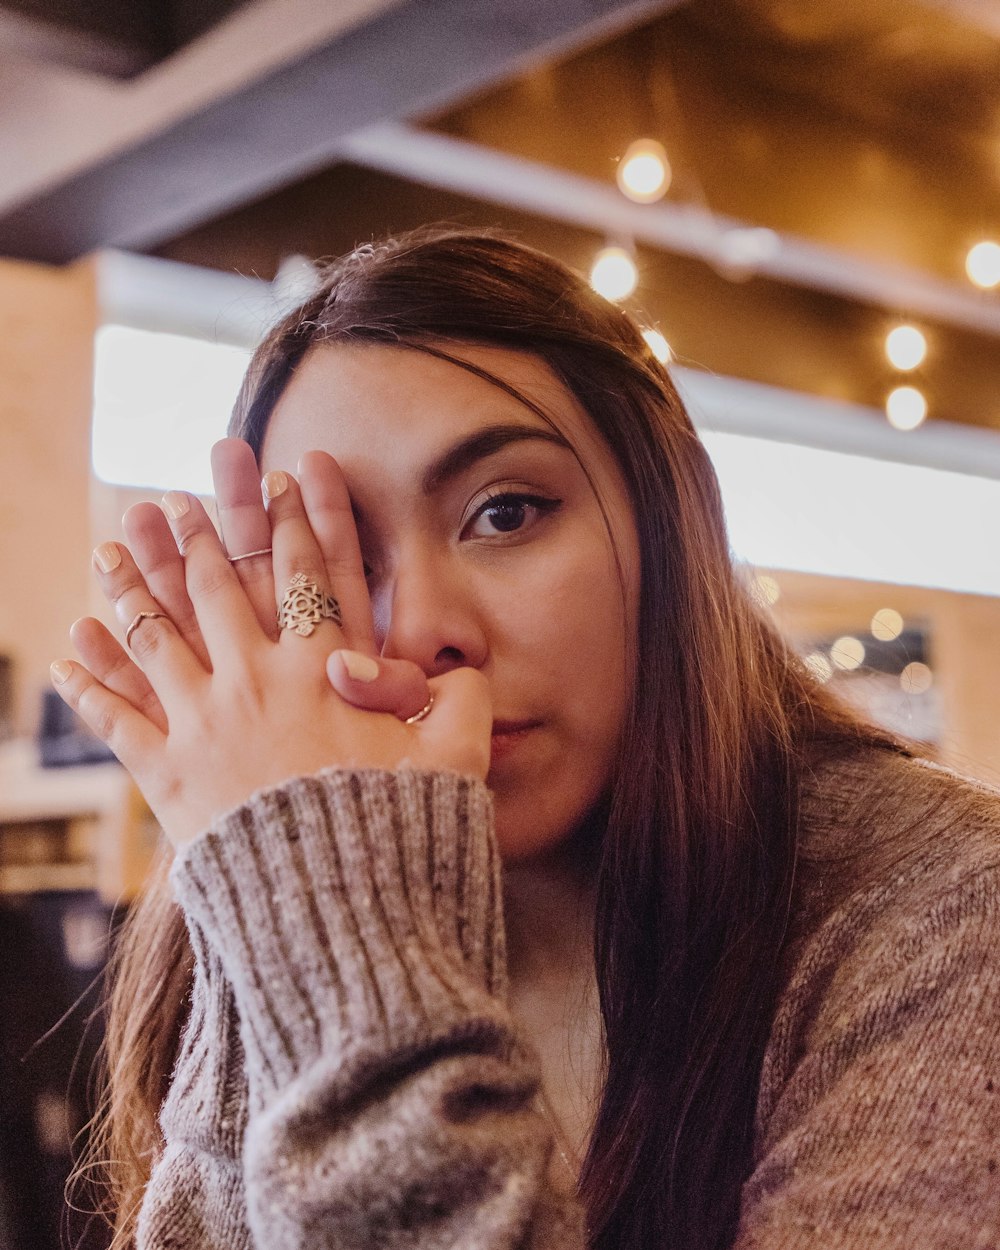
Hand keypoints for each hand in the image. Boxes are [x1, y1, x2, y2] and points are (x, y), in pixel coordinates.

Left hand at [52, 462, 490, 846]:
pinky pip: (117, 719)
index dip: (294, 520)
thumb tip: (457, 666)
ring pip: (156, 636)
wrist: (338, 910)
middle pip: (221, 590)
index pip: (308, 574)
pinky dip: (90, 682)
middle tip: (179, 498)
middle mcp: (260, 682)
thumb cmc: (401, 834)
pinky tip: (68, 650)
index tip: (278, 475)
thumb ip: (462, 700)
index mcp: (327, 670)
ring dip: (131, 585)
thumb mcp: (457, 759)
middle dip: (201, 535)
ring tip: (110, 545)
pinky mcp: (168, 777)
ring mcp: (207, 725)